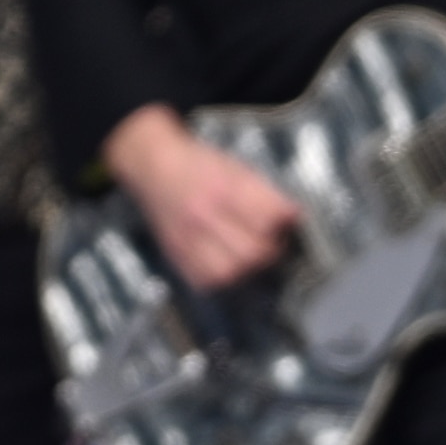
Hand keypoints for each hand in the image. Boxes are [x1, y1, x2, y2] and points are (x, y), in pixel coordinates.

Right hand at [103, 104, 303, 289]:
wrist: (153, 166)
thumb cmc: (198, 164)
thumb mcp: (235, 167)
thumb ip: (264, 193)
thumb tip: (292, 217)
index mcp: (223, 187)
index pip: (268, 218)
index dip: (286, 223)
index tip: (289, 221)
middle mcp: (203, 214)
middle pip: (252, 251)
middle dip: (271, 250)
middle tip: (274, 242)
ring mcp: (186, 237)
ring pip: (230, 272)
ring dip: (248, 267)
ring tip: (251, 255)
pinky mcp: (175, 253)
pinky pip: (206, 280)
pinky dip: (223, 276)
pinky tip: (227, 262)